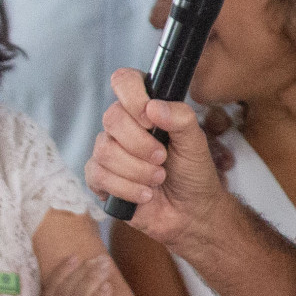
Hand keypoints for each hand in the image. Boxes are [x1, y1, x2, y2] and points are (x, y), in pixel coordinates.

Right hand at [84, 69, 230, 250]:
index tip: (149, 118)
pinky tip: (145, 195)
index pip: (124, 81)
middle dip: (140, 144)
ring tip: (158, 179)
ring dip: (137, 170)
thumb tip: (153, 106)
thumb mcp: (196, 143)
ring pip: (104, 150)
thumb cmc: (193, 174)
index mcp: (144, 109)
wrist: (190, 214)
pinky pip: (98, 176)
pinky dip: (127, 188)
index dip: (132, 96)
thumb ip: (181, 118)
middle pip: (111, 118)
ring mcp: (107, 152)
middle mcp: (122, 127)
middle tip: (162, 158)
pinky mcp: (99, 179)